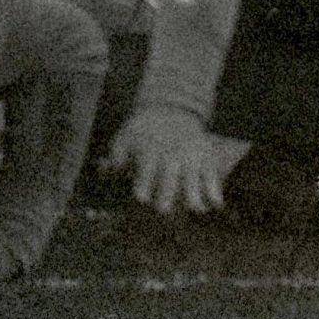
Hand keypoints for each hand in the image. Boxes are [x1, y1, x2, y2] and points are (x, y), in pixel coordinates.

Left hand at [101, 105, 231, 215]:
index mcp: (150, 152)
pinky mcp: (205, 157)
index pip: (145, 173)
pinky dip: (215, 192)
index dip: (142, 187)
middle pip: (170, 181)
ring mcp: (190, 157)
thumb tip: (102, 169)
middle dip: (166, 198)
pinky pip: (213, 176)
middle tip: (164, 209)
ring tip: (195, 208)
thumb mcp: (125, 137)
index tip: (141, 198)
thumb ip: (115, 157)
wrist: (171, 109)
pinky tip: (215, 205)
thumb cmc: (143, 131)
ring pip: (194, 182)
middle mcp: (171, 156)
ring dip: (194, 198)